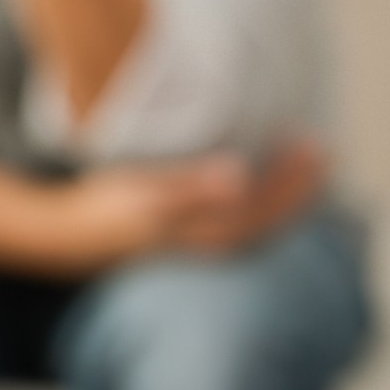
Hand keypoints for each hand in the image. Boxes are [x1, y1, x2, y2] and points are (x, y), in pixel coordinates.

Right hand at [56, 141, 328, 271]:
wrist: (68, 236)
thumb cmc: (105, 211)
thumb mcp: (145, 195)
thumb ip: (192, 187)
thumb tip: (240, 177)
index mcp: (209, 234)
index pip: (267, 208)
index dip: (293, 182)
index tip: (312, 147)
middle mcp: (211, 242)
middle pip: (269, 217)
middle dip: (297, 186)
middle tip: (321, 150)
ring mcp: (198, 240)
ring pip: (256, 220)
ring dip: (282, 192)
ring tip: (300, 161)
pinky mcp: (185, 233)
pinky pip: (239, 218)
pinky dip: (258, 199)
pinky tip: (257, 180)